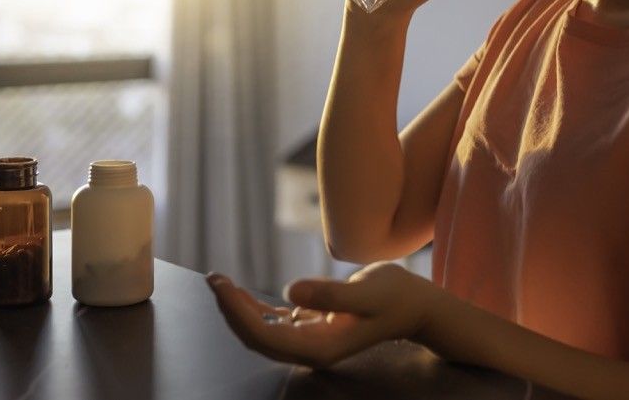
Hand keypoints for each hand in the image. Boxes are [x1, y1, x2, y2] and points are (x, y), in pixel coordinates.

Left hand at [205, 261, 440, 369]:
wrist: (415, 305)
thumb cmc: (395, 296)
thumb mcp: (366, 292)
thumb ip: (330, 295)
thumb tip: (290, 293)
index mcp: (320, 348)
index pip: (265, 336)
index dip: (237, 312)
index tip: (220, 284)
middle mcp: (311, 350)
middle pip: (257, 338)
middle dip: (230, 310)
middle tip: (213, 278)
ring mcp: (311, 341)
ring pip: (262, 332)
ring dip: (238, 309)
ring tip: (220, 281)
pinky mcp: (313, 327)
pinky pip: (275, 324)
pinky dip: (255, 309)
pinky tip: (241, 293)